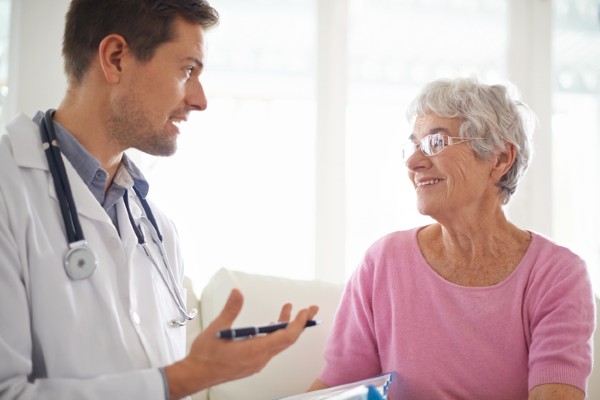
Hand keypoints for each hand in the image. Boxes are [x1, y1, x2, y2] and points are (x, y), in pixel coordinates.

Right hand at [165, 289, 318, 398]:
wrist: (196, 375)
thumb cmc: (205, 356)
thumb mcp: (217, 328)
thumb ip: (230, 310)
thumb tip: (238, 293)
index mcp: (254, 351)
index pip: (285, 338)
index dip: (298, 324)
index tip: (304, 312)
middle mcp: (260, 359)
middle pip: (287, 340)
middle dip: (300, 323)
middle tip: (310, 309)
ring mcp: (257, 362)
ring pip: (279, 344)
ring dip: (286, 327)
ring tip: (290, 310)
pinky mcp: (252, 363)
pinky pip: (271, 348)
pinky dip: (276, 334)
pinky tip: (273, 325)